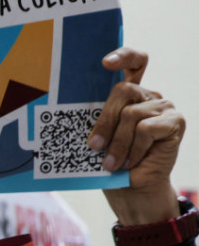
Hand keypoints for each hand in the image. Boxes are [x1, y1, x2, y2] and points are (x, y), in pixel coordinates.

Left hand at [91, 48, 186, 224]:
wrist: (131, 189)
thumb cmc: (109, 162)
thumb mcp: (98, 137)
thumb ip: (95, 119)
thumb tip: (70, 108)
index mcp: (128, 94)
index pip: (134, 62)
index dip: (123, 56)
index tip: (106, 63)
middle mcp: (147, 95)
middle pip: (123, 91)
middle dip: (105, 121)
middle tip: (94, 146)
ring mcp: (163, 106)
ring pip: (132, 114)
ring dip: (118, 143)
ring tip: (113, 163)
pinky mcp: (175, 121)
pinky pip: (147, 128)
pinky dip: (135, 148)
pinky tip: (132, 161)